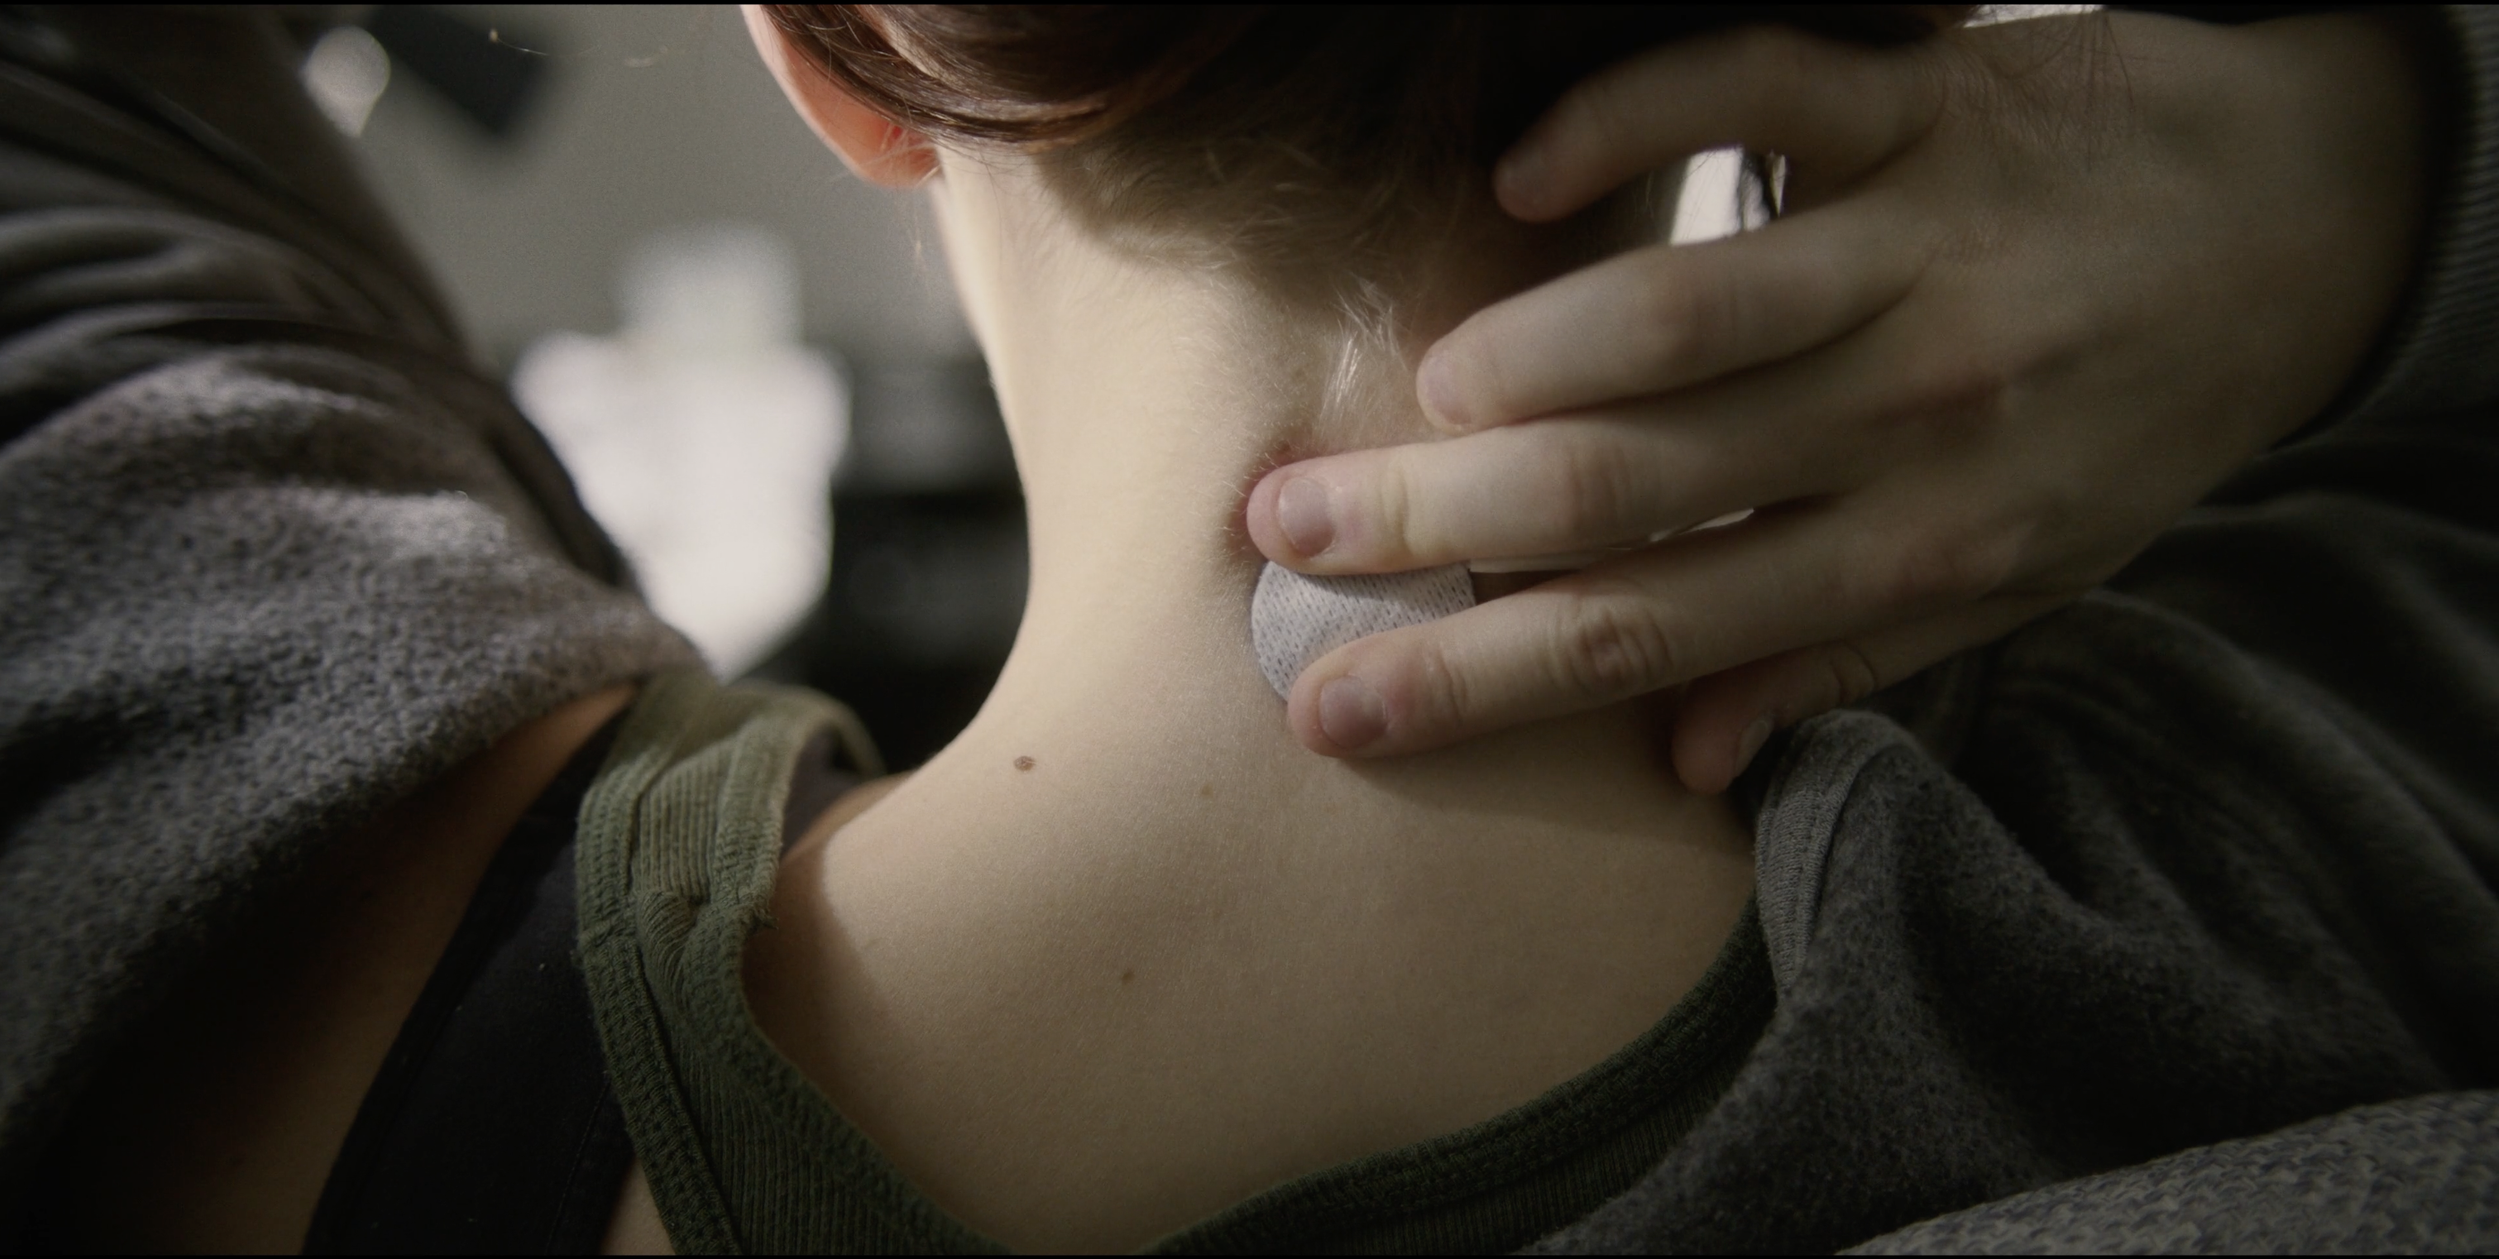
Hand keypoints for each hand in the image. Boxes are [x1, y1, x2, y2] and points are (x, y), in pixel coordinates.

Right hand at [1245, 10, 2429, 788]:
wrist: (2305, 220)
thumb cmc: (2124, 416)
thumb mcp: (2019, 579)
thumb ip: (1840, 666)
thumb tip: (1675, 766)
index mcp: (1916, 547)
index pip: (1651, 634)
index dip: (1481, 680)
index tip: (1336, 711)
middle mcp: (1911, 412)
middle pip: (1630, 486)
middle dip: (1436, 526)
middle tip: (1282, 538)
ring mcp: (1920, 251)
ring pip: (1687, 313)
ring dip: (1523, 357)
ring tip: (1409, 401)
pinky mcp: (1923, 103)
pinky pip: (1760, 93)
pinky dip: (1630, 121)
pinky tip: (1520, 175)